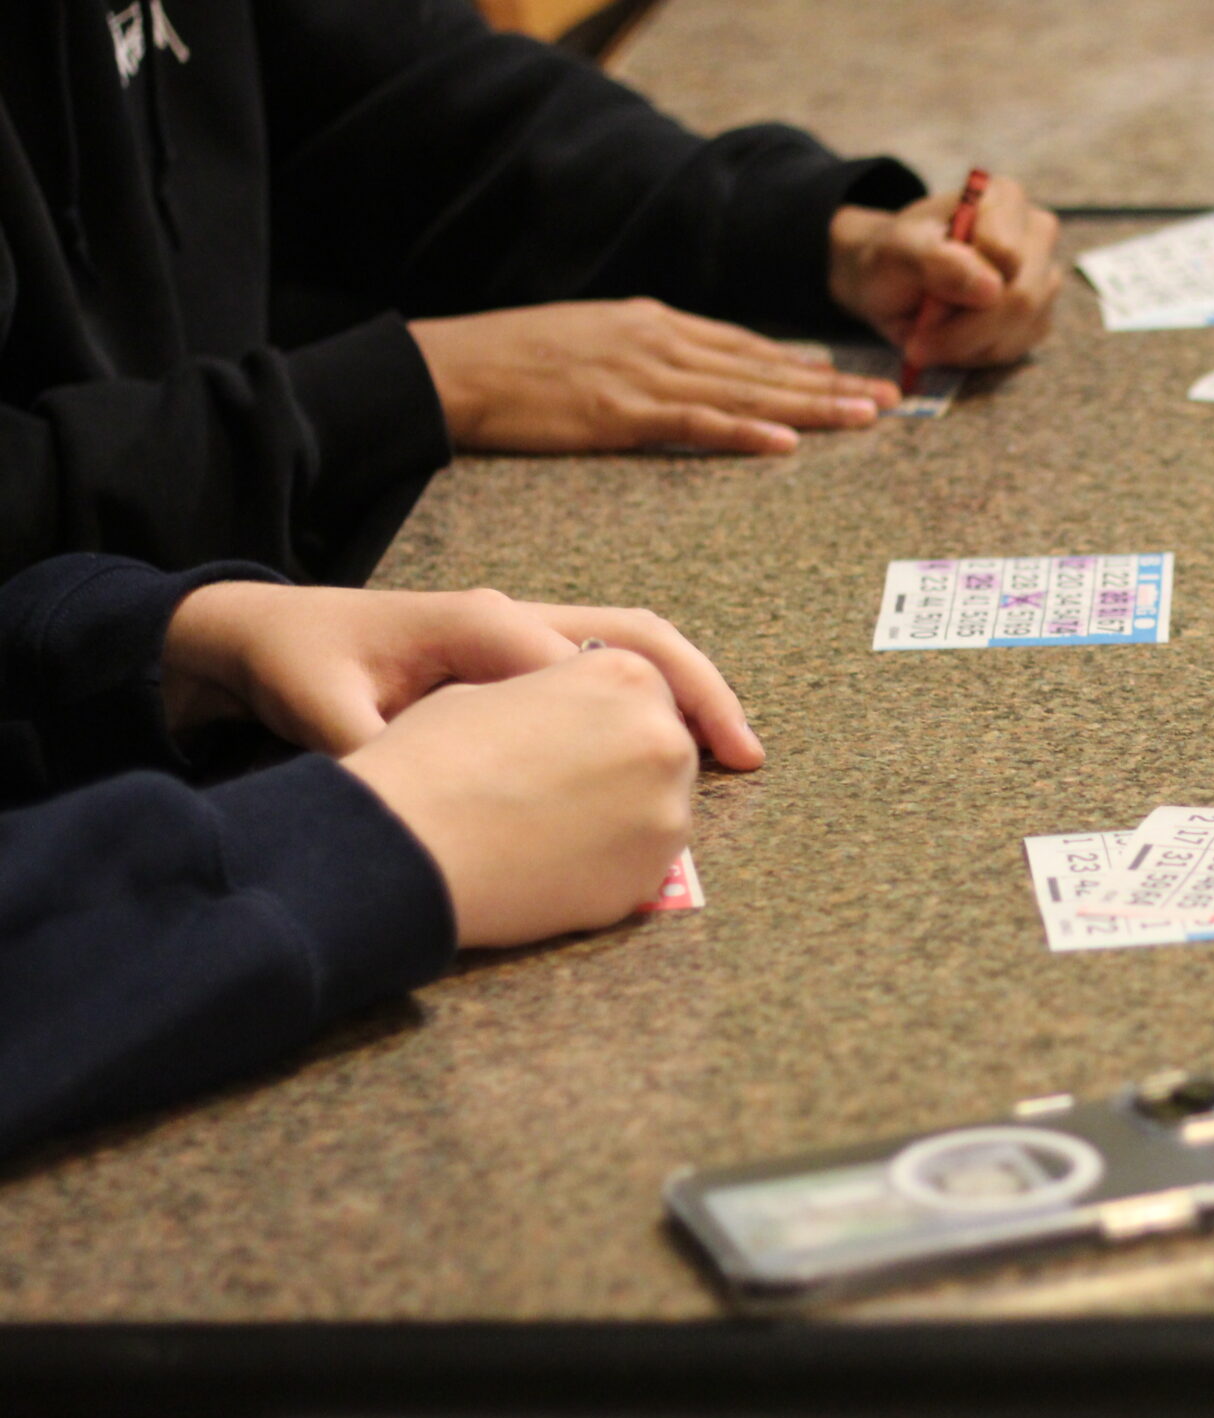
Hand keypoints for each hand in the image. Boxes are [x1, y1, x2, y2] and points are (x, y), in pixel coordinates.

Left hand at [162, 582, 761, 768]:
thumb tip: (427, 801)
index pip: (571, 662)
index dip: (612, 718)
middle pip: (636, 635)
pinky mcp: (523, 654)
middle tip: (745, 754)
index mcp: (475, 622)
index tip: (655, 776)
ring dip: (691, 692)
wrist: (265, 634)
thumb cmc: (300, 664)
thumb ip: (376, 752)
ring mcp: (525, 630)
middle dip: (697, 691)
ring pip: (636, 647)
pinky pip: (611, 666)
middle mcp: (514, 616)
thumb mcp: (324, 710)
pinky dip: (658, 700)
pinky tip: (674, 749)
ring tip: (734, 752)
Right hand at [342, 650, 698, 948]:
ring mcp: (665, 809)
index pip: (645, 689)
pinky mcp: (651, 875)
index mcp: (623, 675)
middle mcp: (660, 735)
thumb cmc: (429, 761)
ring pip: (659, 807)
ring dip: (622, 813)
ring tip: (552, 828)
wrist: (401, 849)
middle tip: (564, 788)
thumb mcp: (488, 691)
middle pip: (663, 746)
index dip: (607, 716)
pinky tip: (553, 864)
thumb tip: (568, 717)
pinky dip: (608, 863)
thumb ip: (551, 697)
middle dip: (624, 763)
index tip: (584, 739)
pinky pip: (642, 863)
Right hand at [409, 300, 896, 455]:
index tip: (848, 375)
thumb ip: (647, 350)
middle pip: (764, 364)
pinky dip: (745, 430)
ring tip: (864, 417)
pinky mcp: (621, 411)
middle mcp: (662, 339)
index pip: (746, 344)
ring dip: (810, 405)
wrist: (453, 366)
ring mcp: (644, 373)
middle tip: (889, 398)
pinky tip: (786, 441)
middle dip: (830, 383)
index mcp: (656, 320)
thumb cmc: (514, 358)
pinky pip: (696, 423)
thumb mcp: (593, 337)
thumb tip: (691, 369)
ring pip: (747, 390)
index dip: (802, 361)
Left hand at [827, 179, 1061, 368]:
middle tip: (918, 343)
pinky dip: (976, 355)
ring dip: (966, 345)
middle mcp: (1034, 233)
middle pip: (1022, 297)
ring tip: (930, 336)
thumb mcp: (896, 251)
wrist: (892, 283)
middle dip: (965, 331)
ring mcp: (1042, 277)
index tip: (924, 293)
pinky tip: (952, 341)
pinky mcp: (1038, 317)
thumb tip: (991, 288)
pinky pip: (1016, 349)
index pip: (1006, 252)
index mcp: (1003, 199)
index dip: (965, 282)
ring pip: (1020, 329)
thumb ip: (937, 260)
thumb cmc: (894, 257)